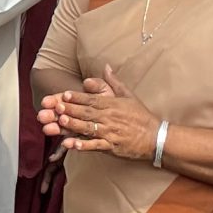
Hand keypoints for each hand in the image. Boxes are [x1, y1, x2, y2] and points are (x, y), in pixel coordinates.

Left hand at [39, 69, 160, 159]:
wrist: (156, 137)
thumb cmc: (141, 116)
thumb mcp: (129, 95)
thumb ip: (114, 82)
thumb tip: (106, 66)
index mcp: (111, 105)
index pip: (91, 99)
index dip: (77, 97)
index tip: (63, 94)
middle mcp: (109, 117)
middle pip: (86, 113)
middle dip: (70, 110)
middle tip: (56, 107)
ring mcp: (110, 132)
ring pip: (88, 128)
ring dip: (74, 125)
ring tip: (60, 122)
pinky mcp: (111, 146)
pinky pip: (95, 146)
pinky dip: (83, 146)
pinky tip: (70, 145)